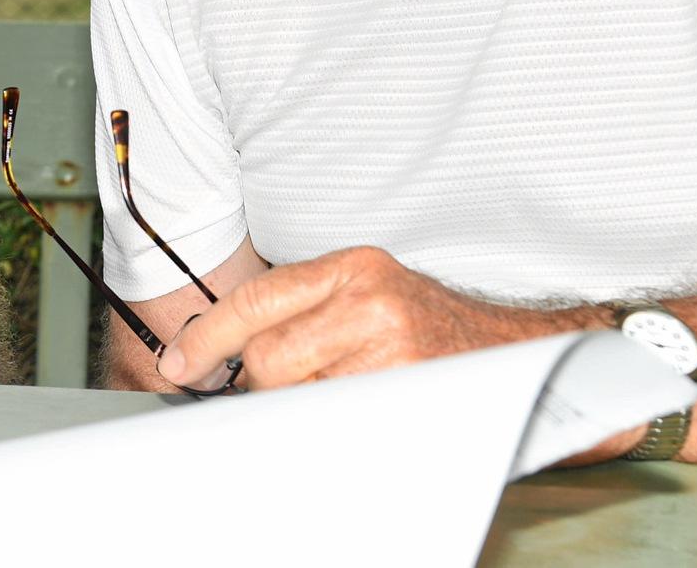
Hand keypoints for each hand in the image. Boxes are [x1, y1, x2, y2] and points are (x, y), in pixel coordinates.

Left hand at [158, 245, 587, 394]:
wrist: (520, 353)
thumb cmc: (432, 328)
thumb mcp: (367, 296)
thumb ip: (301, 313)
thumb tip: (217, 354)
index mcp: (354, 268)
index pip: (257, 299)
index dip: (208, 338)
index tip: (177, 365)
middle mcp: (372, 301)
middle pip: (270, 359)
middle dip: (264, 387)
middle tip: (287, 393)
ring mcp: (394, 352)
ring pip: (299, 398)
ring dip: (301, 410)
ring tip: (336, 399)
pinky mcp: (411, 396)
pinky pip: (338, 424)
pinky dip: (333, 429)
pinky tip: (353, 418)